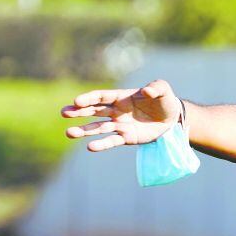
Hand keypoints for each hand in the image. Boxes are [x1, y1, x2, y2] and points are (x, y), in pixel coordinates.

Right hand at [62, 79, 182, 151]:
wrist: (172, 119)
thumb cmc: (165, 101)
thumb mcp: (164, 91)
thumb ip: (156, 88)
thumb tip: (146, 91)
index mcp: (121, 97)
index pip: (101, 97)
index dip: (89, 99)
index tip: (76, 101)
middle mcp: (117, 110)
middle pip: (94, 111)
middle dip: (79, 112)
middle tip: (64, 113)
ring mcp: (120, 124)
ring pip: (98, 127)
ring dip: (84, 130)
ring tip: (69, 133)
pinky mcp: (126, 137)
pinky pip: (112, 141)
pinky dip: (101, 144)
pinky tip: (90, 147)